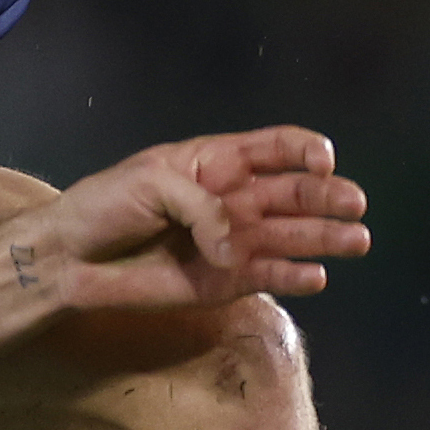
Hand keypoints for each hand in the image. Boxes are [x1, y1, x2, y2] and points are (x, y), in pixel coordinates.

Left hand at [35, 125, 369, 310]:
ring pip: (292, 236)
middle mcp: (234, 199)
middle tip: (354, 204)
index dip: (304, 150)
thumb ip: (201, 207)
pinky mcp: (226, 281)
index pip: (275, 148)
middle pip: (294, 193)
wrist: (72, 258)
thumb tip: (236, 248)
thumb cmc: (106, 206)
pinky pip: (271, 276)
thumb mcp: (151, 183)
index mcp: (217, 162)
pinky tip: (318, 276)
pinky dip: (296, 277)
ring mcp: (234, 241)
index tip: (321, 161)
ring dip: (326, 237)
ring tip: (357, 240)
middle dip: (328, 197)